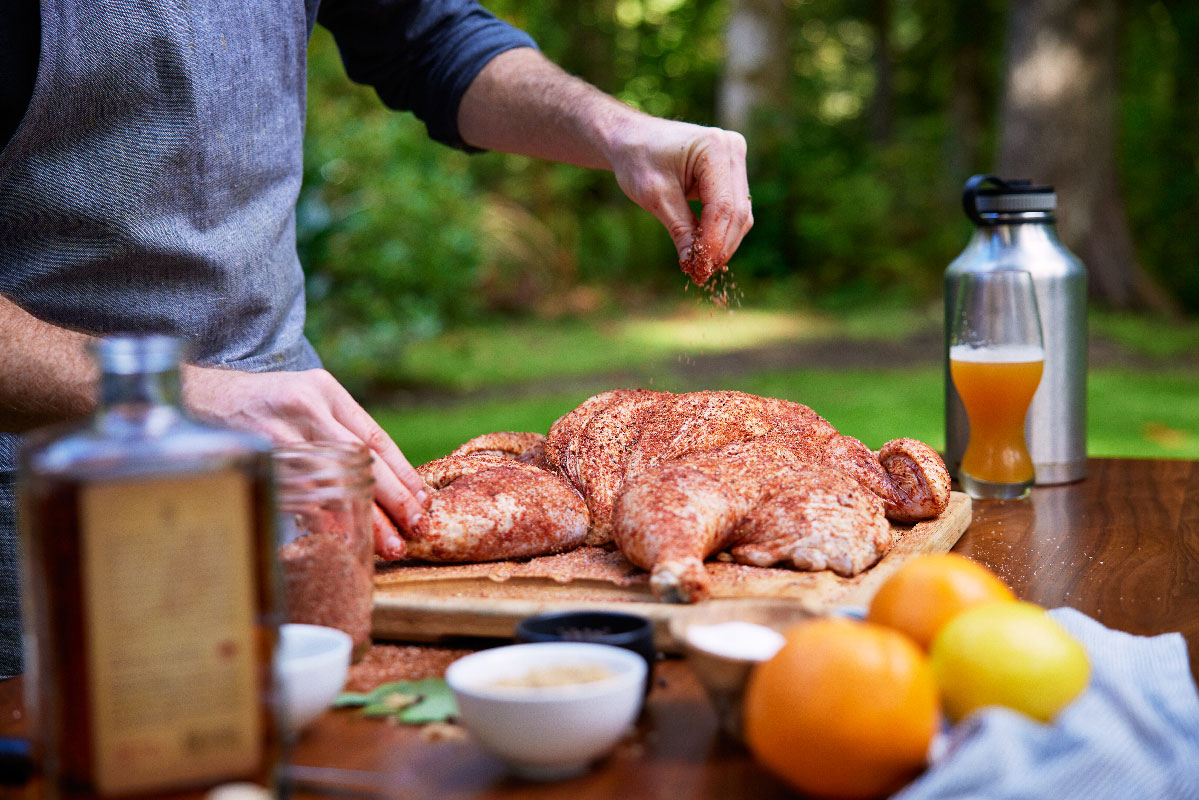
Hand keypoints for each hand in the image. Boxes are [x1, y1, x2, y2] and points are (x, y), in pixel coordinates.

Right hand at [182, 366, 424, 558]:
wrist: (204, 395)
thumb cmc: (268, 403)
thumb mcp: (309, 398)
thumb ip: (343, 429)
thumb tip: (389, 480)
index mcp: (325, 392)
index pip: (375, 438)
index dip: (404, 473)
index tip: (424, 501)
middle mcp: (305, 410)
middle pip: (361, 461)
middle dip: (393, 499)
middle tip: (416, 527)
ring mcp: (278, 436)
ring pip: (332, 484)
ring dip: (362, 517)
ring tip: (386, 544)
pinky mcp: (258, 461)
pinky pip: (297, 498)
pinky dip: (322, 521)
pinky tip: (342, 539)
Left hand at [605, 118, 752, 284]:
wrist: (631, 139)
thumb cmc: (638, 159)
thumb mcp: (655, 197)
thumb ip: (679, 229)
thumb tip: (694, 264)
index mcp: (715, 148)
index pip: (722, 205)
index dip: (713, 241)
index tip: (700, 268)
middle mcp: (732, 149)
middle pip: (737, 211)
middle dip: (721, 246)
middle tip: (701, 273)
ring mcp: (735, 159)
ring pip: (739, 213)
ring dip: (723, 242)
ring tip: (701, 265)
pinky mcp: (730, 171)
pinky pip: (732, 208)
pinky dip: (720, 230)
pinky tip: (704, 249)